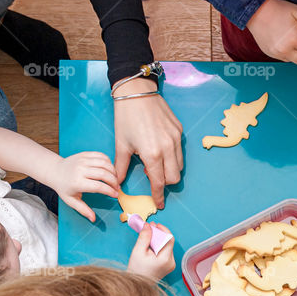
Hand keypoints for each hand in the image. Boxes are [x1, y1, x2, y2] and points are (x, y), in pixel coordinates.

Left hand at [42, 151, 117, 221]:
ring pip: (104, 163)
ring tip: (115, 179)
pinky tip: (110, 169)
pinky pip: (101, 156)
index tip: (115, 195)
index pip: (98, 186)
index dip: (109, 191)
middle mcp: (80, 170)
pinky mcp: (85, 154)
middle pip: (103, 174)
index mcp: (77, 182)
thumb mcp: (71, 201)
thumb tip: (93, 219)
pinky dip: (109, 162)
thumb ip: (83, 210)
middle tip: (117, 188)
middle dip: (114, 181)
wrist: (55, 171)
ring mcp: (83, 160)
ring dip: (113, 171)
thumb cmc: (64, 188)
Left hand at [113, 78, 182, 209]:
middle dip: (165, 183)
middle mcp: (168, 148)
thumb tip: (117, 183)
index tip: (159, 203)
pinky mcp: (179, 130)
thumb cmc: (126, 118)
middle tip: (153, 179)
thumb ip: (121, 167)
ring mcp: (176, 139)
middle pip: (174, 178)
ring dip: (169, 170)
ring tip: (154, 163)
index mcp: (152, 154)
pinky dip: (172, 156)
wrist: (137, 92)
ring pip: (180, 165)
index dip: (158, 195)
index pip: (159, 182)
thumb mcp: (121, 144)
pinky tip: (159, 150)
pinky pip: (180, 151)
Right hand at [126, 222, 174, 279]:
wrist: (138, 285)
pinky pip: (165, 251)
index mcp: (166, 259)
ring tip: (149, 236)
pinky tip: (151, 244)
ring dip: (158, 239)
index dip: (163, 230)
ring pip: (167, 246)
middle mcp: (171, 262)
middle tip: (150, 228)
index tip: (154, 225)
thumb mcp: (138, 251)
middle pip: (168, 242)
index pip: (169, 239)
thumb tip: (148, 225)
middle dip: (159, 234)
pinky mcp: (168, 265)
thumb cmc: (137, 270)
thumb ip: (144, 237)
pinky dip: (159, 246)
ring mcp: (171, 264)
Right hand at [246, 0, 296, 63]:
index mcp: (294, 38)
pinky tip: (282, 40)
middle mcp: (285, 49)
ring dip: (294, 52)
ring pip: (293, 60)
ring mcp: (276, 53)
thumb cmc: (279, 10)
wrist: (257, 12)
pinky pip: (283, 58)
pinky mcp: (270, 54)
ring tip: (289, 38)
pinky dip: (286, 52)